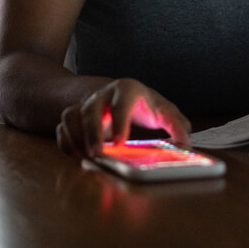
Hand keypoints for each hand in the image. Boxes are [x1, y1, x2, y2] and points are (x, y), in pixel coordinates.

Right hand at [55, 78, 191, 158]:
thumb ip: (177, 126)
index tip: (121, 142)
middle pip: (91, 109)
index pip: (121, 102)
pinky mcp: (75, 115)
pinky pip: (62, 125)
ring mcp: (86, 103)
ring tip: (86, 158)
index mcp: (128, 89)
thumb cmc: (146, 105)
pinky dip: (65, 141)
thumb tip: (186, 145)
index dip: (119, 121)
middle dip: (93, 133)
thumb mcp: (164, 111)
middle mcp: (103, 94)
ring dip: (75, 138)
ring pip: (72, 115)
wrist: (122, 96)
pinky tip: (76, 156)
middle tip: (99, 155)